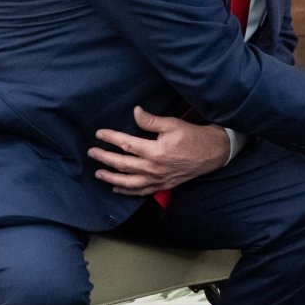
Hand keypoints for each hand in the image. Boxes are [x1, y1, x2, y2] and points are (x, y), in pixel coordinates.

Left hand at [89, 106, 230, 195]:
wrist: (212, 153)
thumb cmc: (193, 136)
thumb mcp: (173, 124)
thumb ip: (151, 121)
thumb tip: (135, 112)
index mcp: (155, 151)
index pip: (126, 144)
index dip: (111, 138)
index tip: (99, 134)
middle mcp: (154, 168)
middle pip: (122, 164)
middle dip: (104, 158)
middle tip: (92, 153)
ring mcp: (157, 179)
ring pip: (128, 182)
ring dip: (111, 178)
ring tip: (98, 172)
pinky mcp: (163, 185)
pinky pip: (141, 191)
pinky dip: (127, 191)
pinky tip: (117, 189)